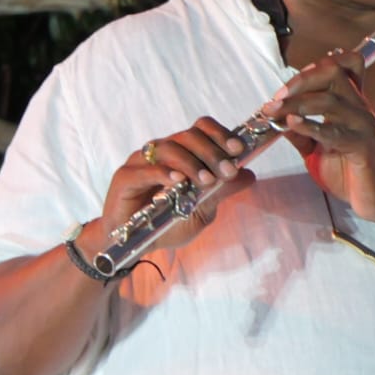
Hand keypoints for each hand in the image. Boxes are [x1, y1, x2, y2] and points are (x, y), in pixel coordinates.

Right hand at [83, 117, 254, 255]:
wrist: (134, 244)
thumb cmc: (166, 224)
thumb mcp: (202, 210)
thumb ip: (221, 191)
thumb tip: (250, 175)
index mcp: (181, 153)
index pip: (201, 130)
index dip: (221, 134)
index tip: (239, 149)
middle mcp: (161, 152)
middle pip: (188, 135)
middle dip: (212, 151)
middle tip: (227, 170)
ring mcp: (141, 162)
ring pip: (168, 148)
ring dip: (191, 163)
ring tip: (206, 181)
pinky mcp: (124, 178)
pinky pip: (145, 170)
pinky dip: (163, 173)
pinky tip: (178, 181)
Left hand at [266, 51, 374, 227]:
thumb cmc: (350, 172)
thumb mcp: (318, 149)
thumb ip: (301, 133)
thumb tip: (277, 119)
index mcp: (350, 104)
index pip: (342, 66)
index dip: (313, 68)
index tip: (288, 86)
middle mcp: (359, 108)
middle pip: (333, 72)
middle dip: (300, 80)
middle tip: (277, 96)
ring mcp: (362, 125)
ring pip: (329, 100)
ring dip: (296, 103)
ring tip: (274, 111)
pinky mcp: (362, 146)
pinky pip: (334, 131)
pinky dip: (309, 124)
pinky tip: (292, 124)